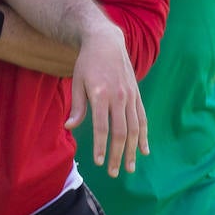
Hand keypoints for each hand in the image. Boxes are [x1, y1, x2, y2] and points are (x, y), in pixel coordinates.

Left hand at [65, 24, 147, 176]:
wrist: (106, 41)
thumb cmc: (87, 63)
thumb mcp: (77, 82)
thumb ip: (77, 107)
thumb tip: (70, 128)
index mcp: (101, 94)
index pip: (102, 127)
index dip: (101, 147)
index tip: (99, 162)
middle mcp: (119, 96)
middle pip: (121, 132)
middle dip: (117, 155)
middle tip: (112, 172)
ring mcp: (130, 96)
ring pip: (135, 128)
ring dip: (132, 150)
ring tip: (129, 168)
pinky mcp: (136, 94)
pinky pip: (142, 118)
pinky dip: (144, 135)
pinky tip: (144, 150)